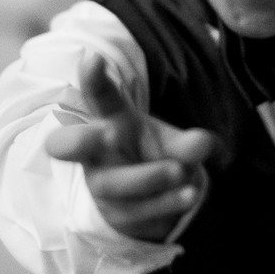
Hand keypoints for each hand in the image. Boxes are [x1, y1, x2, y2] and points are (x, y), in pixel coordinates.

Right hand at [45, 54, 216, 241]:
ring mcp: (102, 185)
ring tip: (179, 171)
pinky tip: (189, 194)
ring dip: (147, 177)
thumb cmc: (152, 155)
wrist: (152, 200)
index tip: (93, 58)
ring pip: (114, 183)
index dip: (94, 79)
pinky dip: (165, 202)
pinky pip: (138, 211)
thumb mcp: (173, 143)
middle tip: (110, 132)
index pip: (99, 98)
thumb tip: (204, 143)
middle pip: (70, 144)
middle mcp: (96, 153)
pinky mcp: (116, 214)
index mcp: (109, 121)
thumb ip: (188, 144)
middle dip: (79, 139)